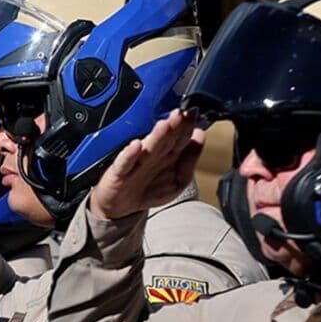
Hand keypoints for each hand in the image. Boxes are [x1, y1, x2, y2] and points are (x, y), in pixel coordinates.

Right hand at [88, 110, 204, 221]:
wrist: (121, 206)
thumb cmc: (149, 190)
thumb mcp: (177, 181)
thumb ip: (190, 160)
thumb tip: (200, 135)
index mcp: (168, 153)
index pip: (180, 138)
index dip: (187, 128)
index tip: (193, 116)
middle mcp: (153, 155)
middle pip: (165, 139)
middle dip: (173, 127)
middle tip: (181, 115)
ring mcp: (136, 162)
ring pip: (147, 148)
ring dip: (155, 137)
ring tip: (164, 125)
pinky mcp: (120, 173)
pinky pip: (124, 163)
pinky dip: (129, 155)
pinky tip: (136, 146)